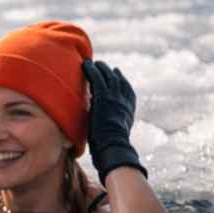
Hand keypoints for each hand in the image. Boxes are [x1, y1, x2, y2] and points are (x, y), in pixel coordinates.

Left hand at [83, 59, 146, 184]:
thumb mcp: (114, 136)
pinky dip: (91, 71)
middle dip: (110, 73)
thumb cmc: (111, 149)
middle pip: (118, 81)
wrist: (113, 149)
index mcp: (128, 110)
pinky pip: (97, 80)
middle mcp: (123, 102)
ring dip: (100, 68)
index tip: (117, 74)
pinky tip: (85, 65)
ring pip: (108, 77)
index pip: (127, 91)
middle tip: (102, 65)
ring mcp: (114, 99)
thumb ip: (111, 129)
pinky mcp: (103, 98)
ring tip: (92, 63)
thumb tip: (104, 136)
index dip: (121, 81)